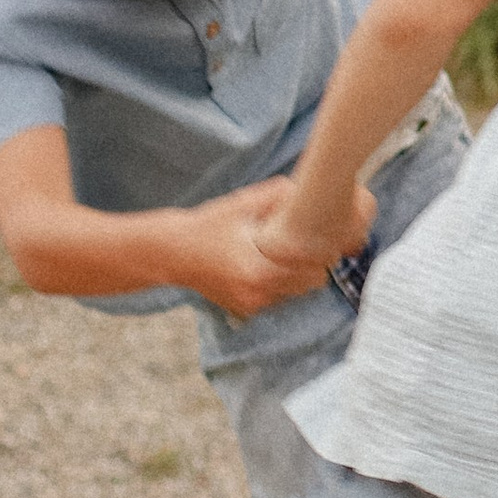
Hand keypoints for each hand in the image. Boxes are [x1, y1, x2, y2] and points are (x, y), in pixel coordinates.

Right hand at [180, 180, 354, 318]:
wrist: (172, 253)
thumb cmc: (206, 226)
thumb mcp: (241, 204)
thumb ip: (275, 195)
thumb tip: (303, 188)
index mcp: (259, 270)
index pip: (311, 269)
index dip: (322, 252)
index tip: (325, 236)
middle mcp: (257, 293)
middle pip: (309, 283)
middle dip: (315, 263)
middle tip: (311, 242)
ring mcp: (251, 305)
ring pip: (295, 293)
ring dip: (298, 275)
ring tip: (291, 253)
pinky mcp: (245, 309)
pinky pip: (277, 298)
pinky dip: (280, 285)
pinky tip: (272, 265)